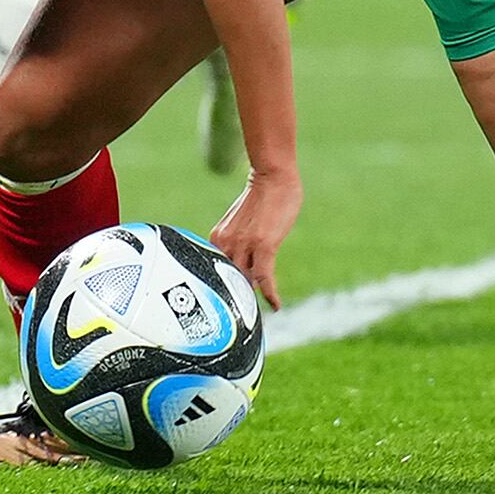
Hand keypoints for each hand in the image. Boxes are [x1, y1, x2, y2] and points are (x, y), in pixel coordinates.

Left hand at [209, 163, 299, 310]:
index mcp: (217, 239)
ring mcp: (243, 245)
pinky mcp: (263, 245)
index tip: (228, 307)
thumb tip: (246, 266)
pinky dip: (270, 294)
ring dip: (252, 300)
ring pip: (246, 282)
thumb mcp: (241, 223)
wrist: (271, 175)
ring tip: (257, 316)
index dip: (224, 291)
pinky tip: (276, 305)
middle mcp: (225, 244)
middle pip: (230, 281)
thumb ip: (238, 242)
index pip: (217, 273)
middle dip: (236, 299)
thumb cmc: (261, 196)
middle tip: (242, 318)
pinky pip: (264, 278)